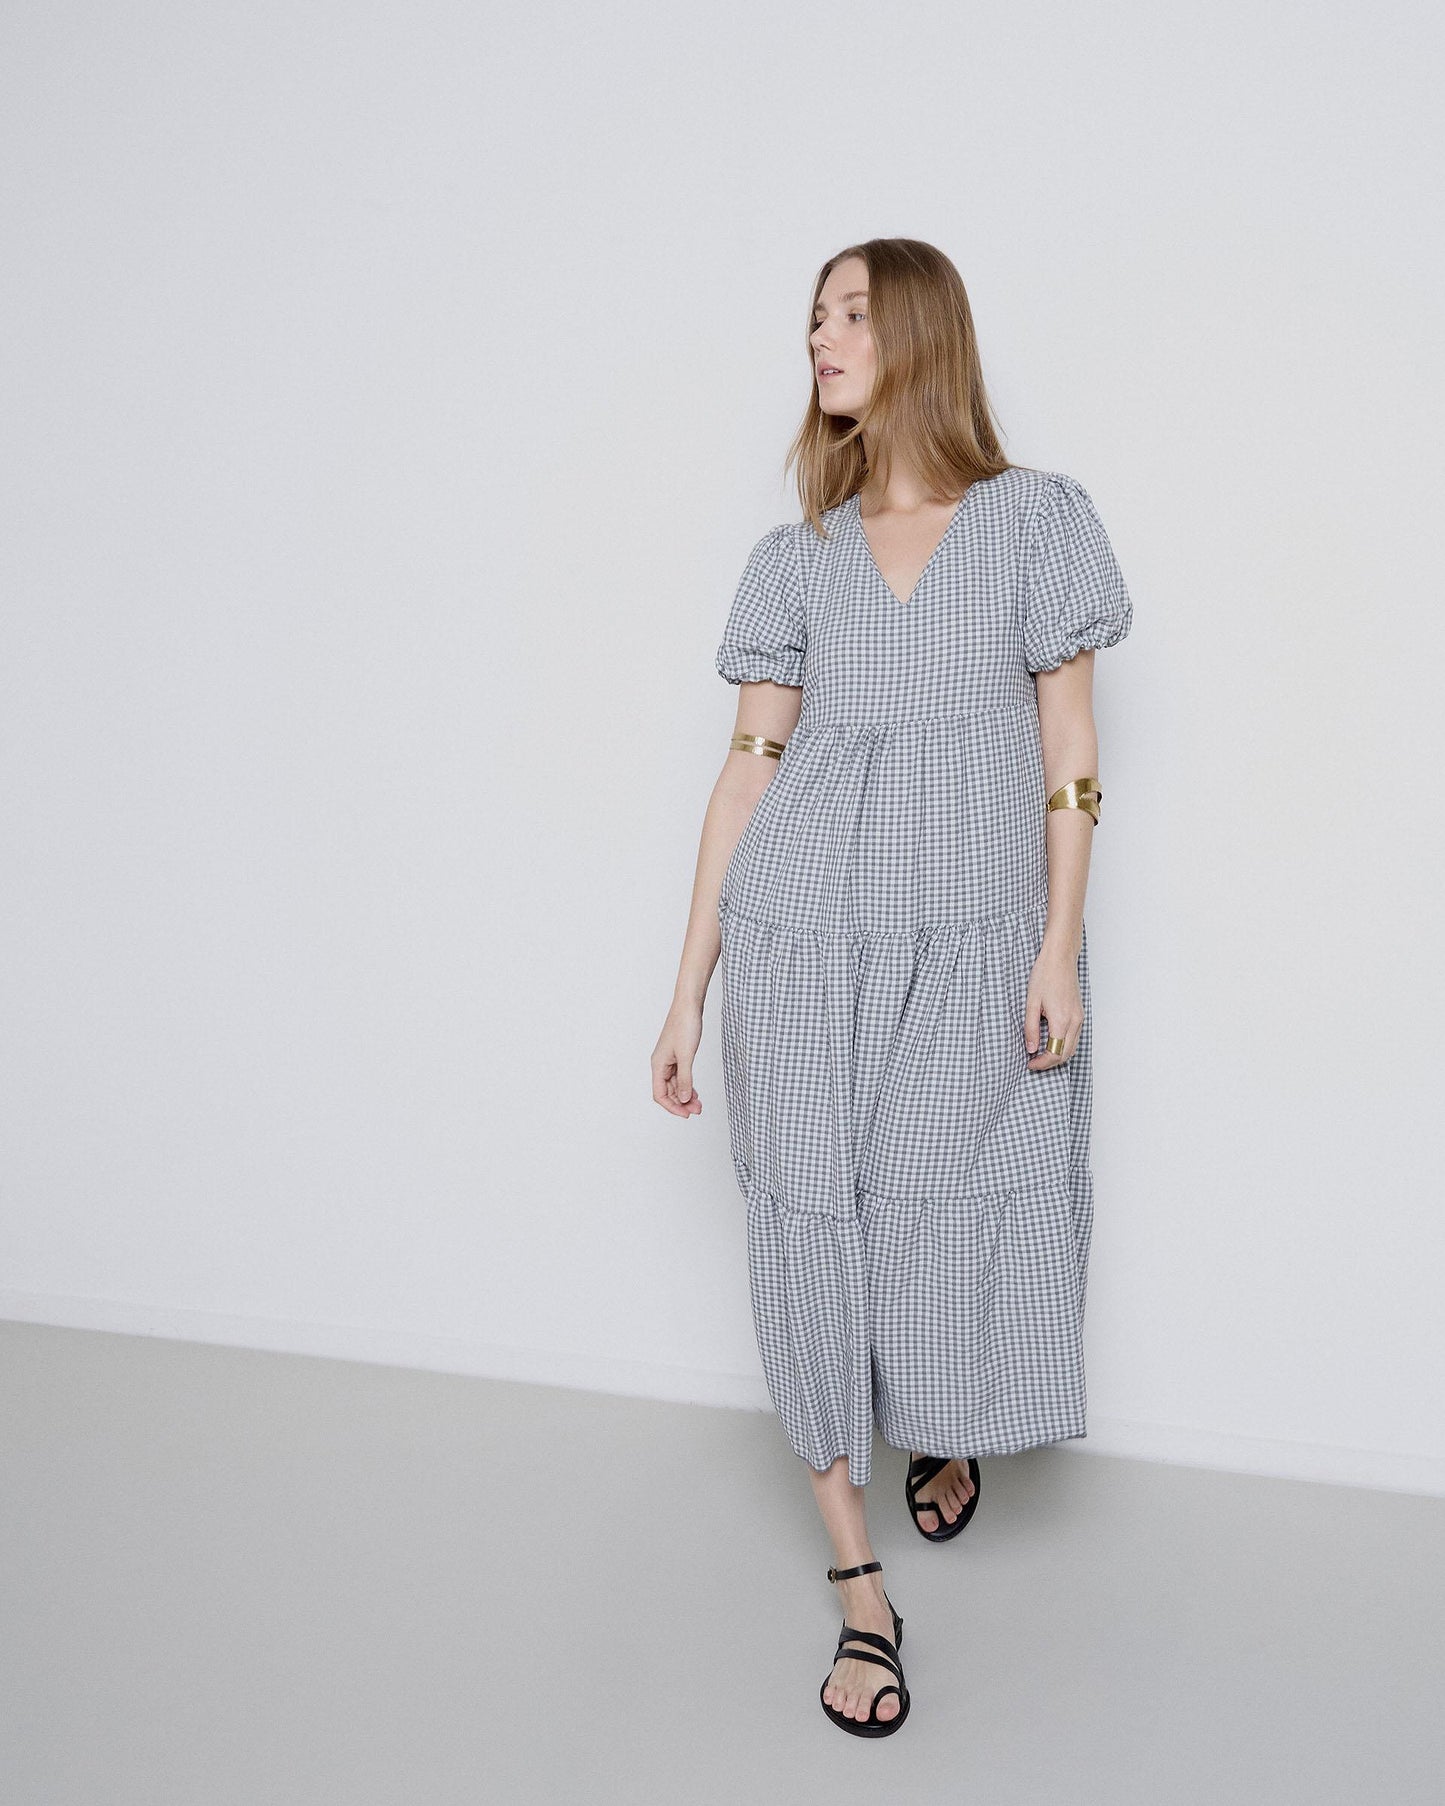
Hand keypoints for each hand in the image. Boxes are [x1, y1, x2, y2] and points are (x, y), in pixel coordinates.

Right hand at [652, 1000, 703, 1116]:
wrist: (689, 1005)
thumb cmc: (684, 1025)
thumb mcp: (686, 1056)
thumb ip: (685, 1079)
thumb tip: (683, 1099)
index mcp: (658, 1064)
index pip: (659, 1094)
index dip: (672, 1107)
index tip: (686, 1114)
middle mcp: (661, 1064)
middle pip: (667, 1092)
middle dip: (681, 1103)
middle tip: (697, 1110)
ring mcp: (669, 1060)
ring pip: (675, 1085)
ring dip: (685, 1096)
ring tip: (699, 1104)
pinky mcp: (678, 1054)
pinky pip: (680, 1076)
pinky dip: (687, 1085)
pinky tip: (695, 1092)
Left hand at [1024, 942, 1081, 1071]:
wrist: (1060, 958)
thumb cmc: (1045, 975)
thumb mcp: (1031, 1003)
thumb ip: (1031, 1028)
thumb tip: (1031, 1048)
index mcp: (1062, 1020)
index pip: (1055, 1053)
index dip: (1042, 1063)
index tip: (1029, 1063)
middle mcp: (1075, 1021)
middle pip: (1065, 1054)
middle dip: (1049, 1062)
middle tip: (1033, 1061)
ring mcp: (1079, 1017)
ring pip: (1072, 1047)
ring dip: (1057, 1054)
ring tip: (1039, 1053)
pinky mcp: (1079, 1013)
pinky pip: (1074, 1037)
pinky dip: (1063, 1045)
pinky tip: (1050, 1041)